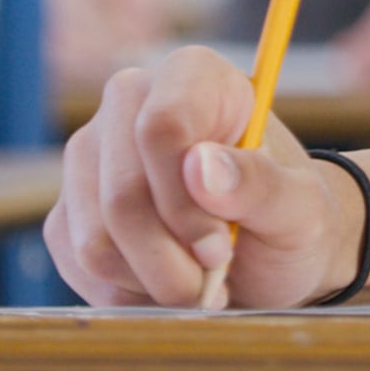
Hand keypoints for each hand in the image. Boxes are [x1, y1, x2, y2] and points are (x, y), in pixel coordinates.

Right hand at [46, 46, 365, 309]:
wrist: (268, 254)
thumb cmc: (290, 218)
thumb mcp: (300, 209)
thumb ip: (260, 185)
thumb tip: (200, 167)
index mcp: (194, 76)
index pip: (161, 127)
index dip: (184, 201)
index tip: (219, 248)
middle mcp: (129, 104)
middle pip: (123, 195)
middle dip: (170, 259)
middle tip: (217, 280)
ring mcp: (90, 157)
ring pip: (95, 240)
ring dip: (151, 282)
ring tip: (199, 284)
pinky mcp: (69, 211)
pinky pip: (80, 266)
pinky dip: (127, 294)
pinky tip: (166, 284)